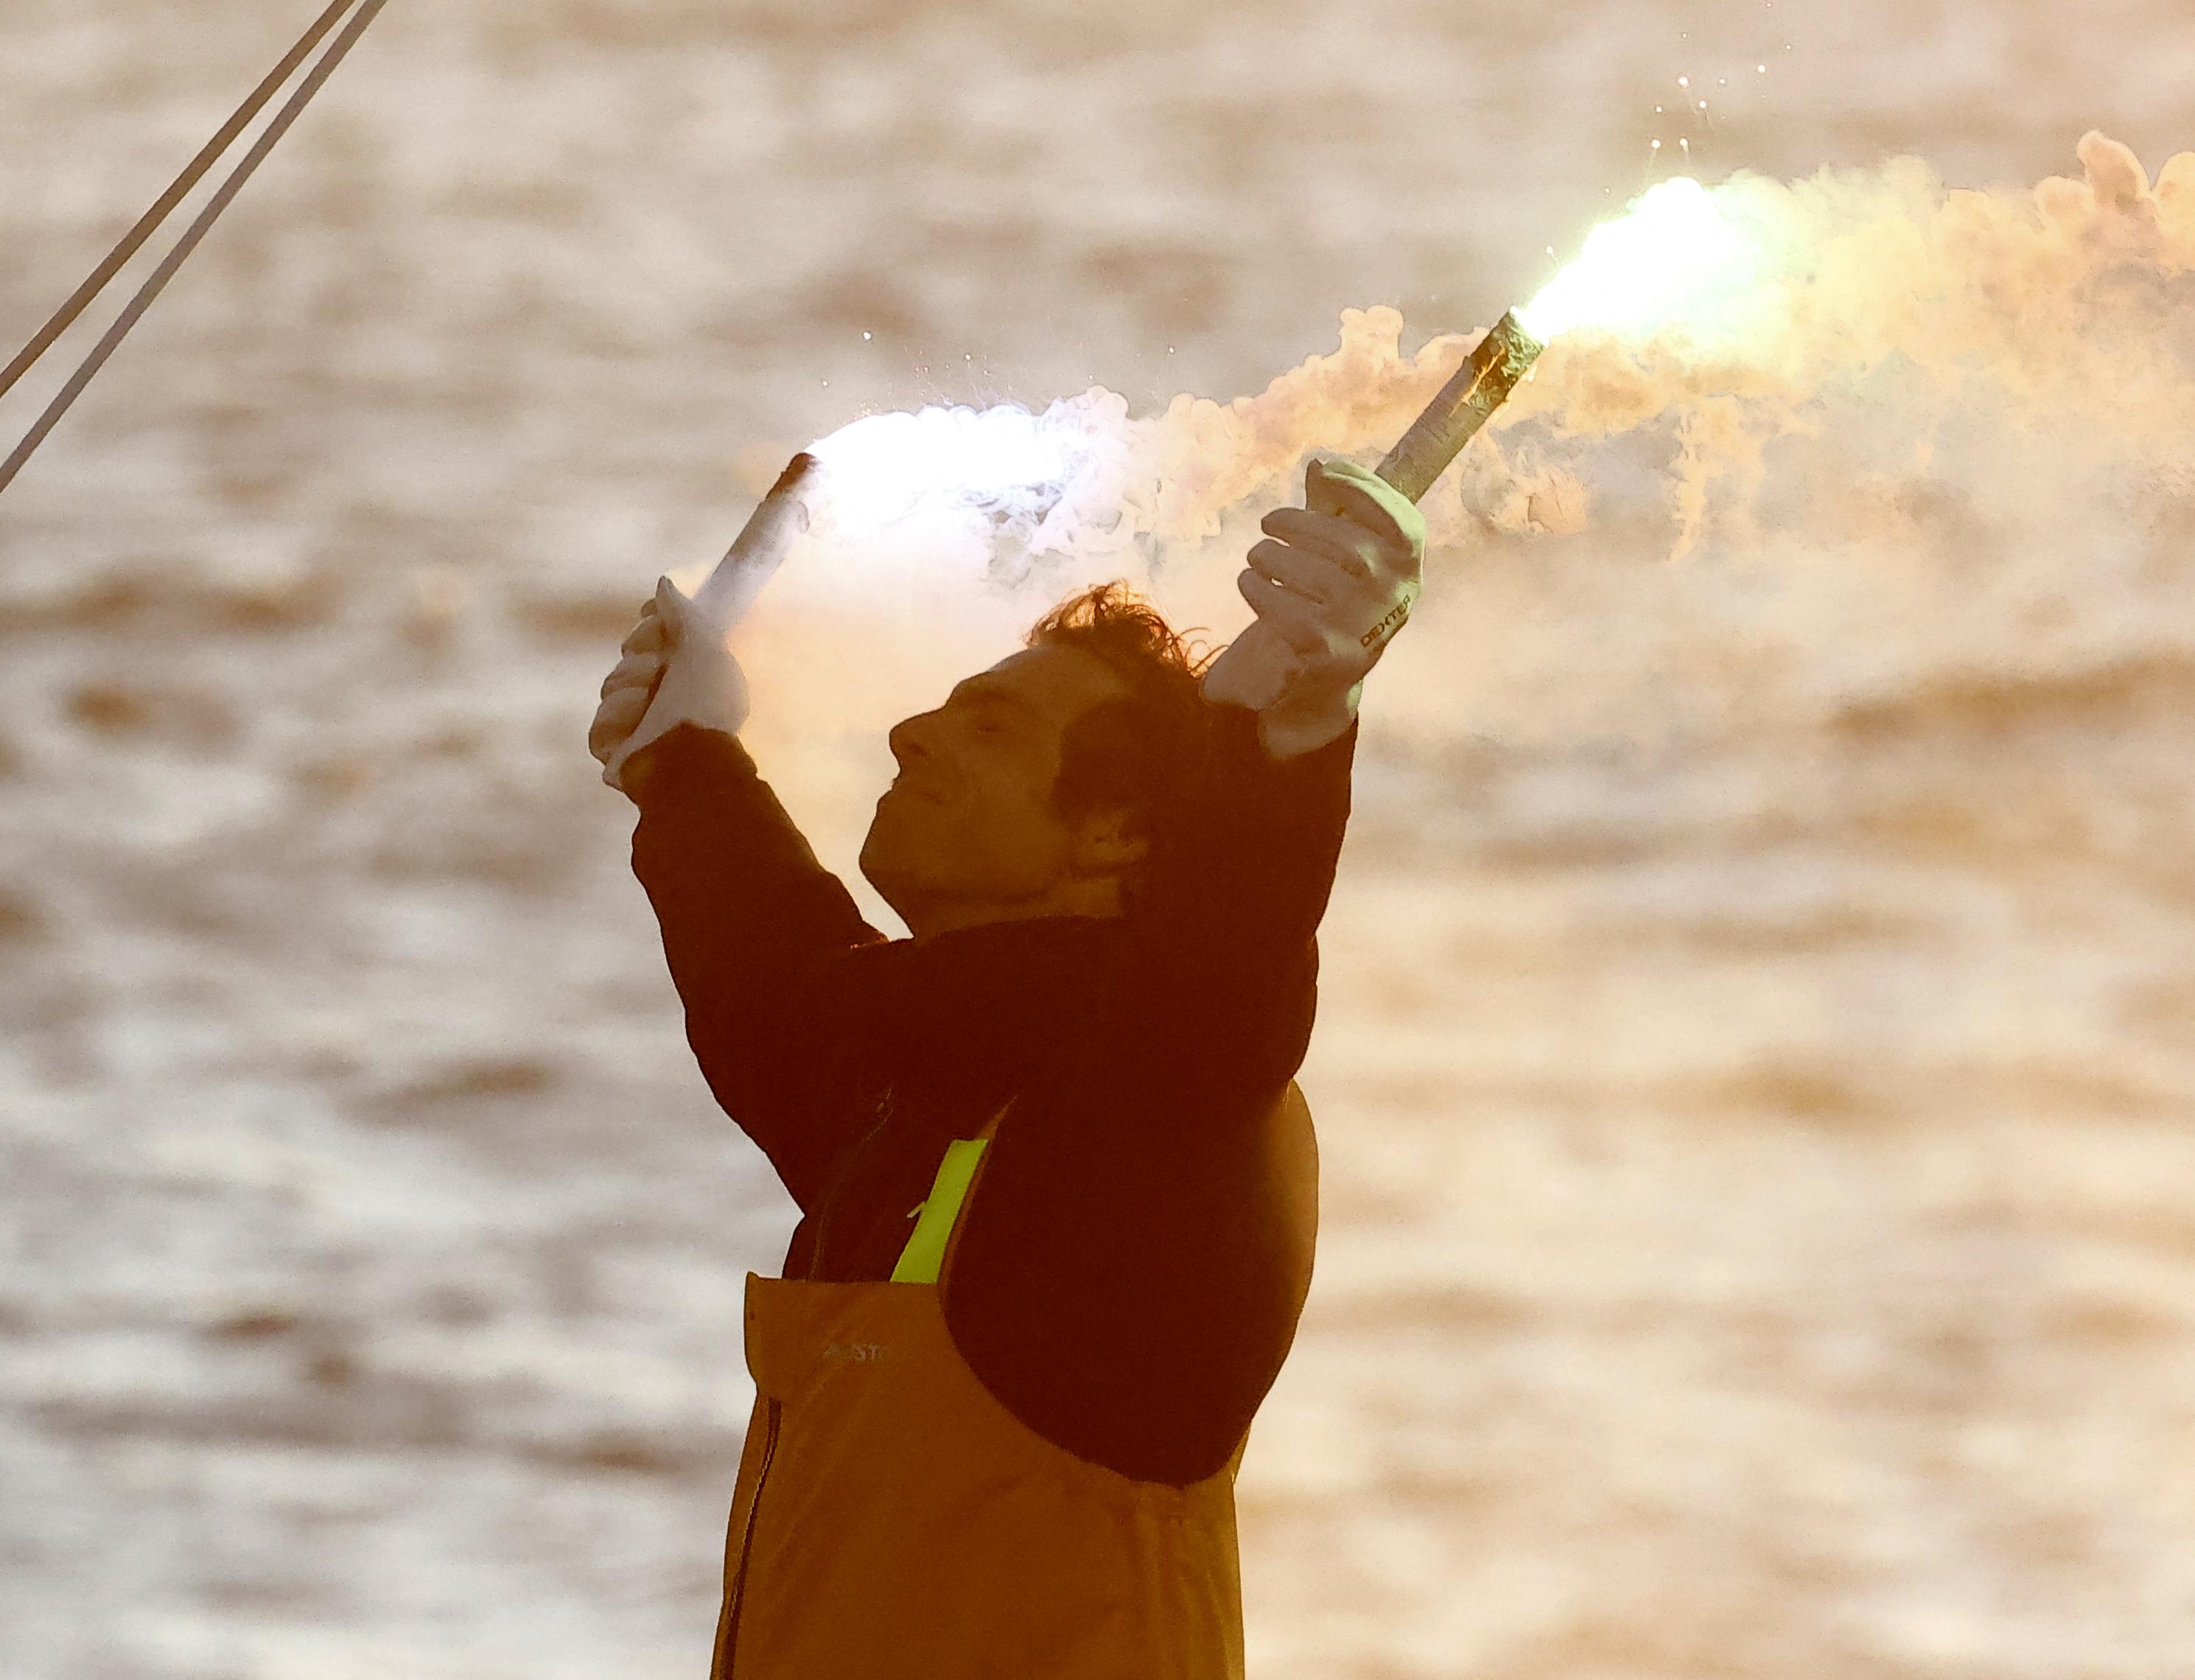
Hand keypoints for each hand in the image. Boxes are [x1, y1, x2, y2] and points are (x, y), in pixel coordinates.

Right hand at [589, 576, 749, 795]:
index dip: (651, 629)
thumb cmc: (706, 701)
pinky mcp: (615, 747)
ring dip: (631, 689)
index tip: (658, 625)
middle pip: (629, 655)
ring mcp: (638, 722)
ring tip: (651, 704)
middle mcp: (664, 695)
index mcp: (690, 672)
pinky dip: (617, 718)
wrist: (689, 757)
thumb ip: (683, 612)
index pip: (652, 636)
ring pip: (611, 683)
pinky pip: (600, 718)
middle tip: (661, 671)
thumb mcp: (705, 646)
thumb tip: (664, 584)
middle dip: (642, 660)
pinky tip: (636, 726)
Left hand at [1237, 457, 1425, 756]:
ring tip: (1257, 555)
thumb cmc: (1338, 590)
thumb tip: (1317, 465)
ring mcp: (1362, 623)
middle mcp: (1394, 592)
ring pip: (1305, 570)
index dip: (1359, 487)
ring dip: (1268, 554)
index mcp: (1408, 561)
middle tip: (1268, 522)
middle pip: (1340, 541)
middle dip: (1294, 523)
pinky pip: (1280, 604)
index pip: (1395, 516)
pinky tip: (1251, 580)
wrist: (1330, 669)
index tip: (1324, 474)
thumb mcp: (1349, 547)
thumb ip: (1336, 507)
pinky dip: (1257, 587)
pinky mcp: (1327, 649)